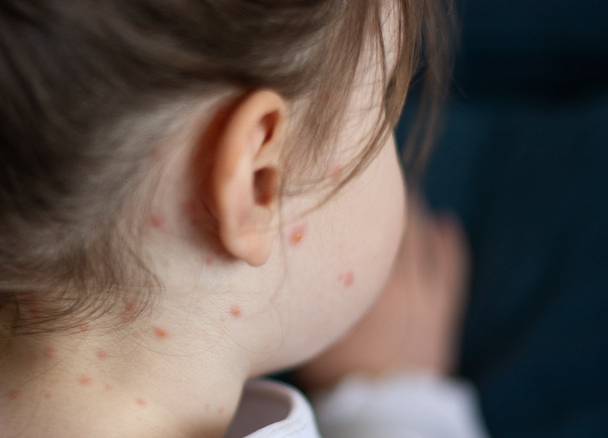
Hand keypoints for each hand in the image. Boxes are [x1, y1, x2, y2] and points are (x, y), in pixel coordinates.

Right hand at [295, 197, 469, 389]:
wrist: (385, 407)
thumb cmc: (340, 373)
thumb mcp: (311, 328)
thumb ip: (305, 295)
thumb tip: (285, 265)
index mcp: (360, 283)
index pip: (356, 230)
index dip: (353, 201)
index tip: (346, 178)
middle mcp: (394, 280)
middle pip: (394, 226)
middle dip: (388, 196)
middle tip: (380, 170)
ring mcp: (421, 294)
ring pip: (422, 240)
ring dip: (415, 212)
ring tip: (407, 188)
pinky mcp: (441, 309)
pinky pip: (450, 268)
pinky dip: (450, 244)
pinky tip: (447, 222)